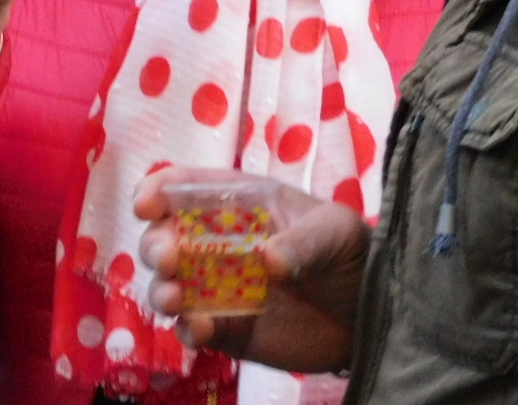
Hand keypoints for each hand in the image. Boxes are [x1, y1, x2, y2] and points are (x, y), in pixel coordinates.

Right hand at [135, 167, 369, 373]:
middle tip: (167, 257)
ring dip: (161, 289)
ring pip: (168, 285)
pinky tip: (201, 328)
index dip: (158, 190)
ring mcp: (219, 288)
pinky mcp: (229, 330)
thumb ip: (303, 243)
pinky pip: (195, 329)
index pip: (185, 187)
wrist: (371, 312)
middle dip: (155, 244)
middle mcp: (218, 243)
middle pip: (164, 237)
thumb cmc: (350, 252)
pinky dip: (189, 329)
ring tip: (176, 297)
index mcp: (239, 204)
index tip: (147, 205)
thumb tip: (267, 260)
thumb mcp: (334, 233)